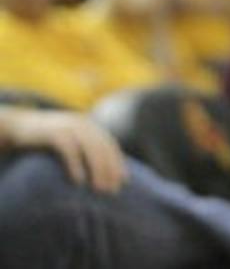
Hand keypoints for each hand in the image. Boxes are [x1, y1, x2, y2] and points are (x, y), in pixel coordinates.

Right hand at [0, 108, 126, 193]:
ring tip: (100, 189)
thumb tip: (102, 173)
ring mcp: (69, 126)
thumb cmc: (48, 139)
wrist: (22, 125)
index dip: (118, 163)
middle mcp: (83, 124)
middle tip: (112, 191)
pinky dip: (76, 165)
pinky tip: (79, 181)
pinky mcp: (54, 133)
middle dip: (110, 169)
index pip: (110, 145)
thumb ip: (85, 151)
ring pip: (90, 148)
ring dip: (97, 169)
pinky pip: (69, 149)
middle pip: (102, 147)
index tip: (124, 182)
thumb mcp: (70, 141)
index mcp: (89, 126)